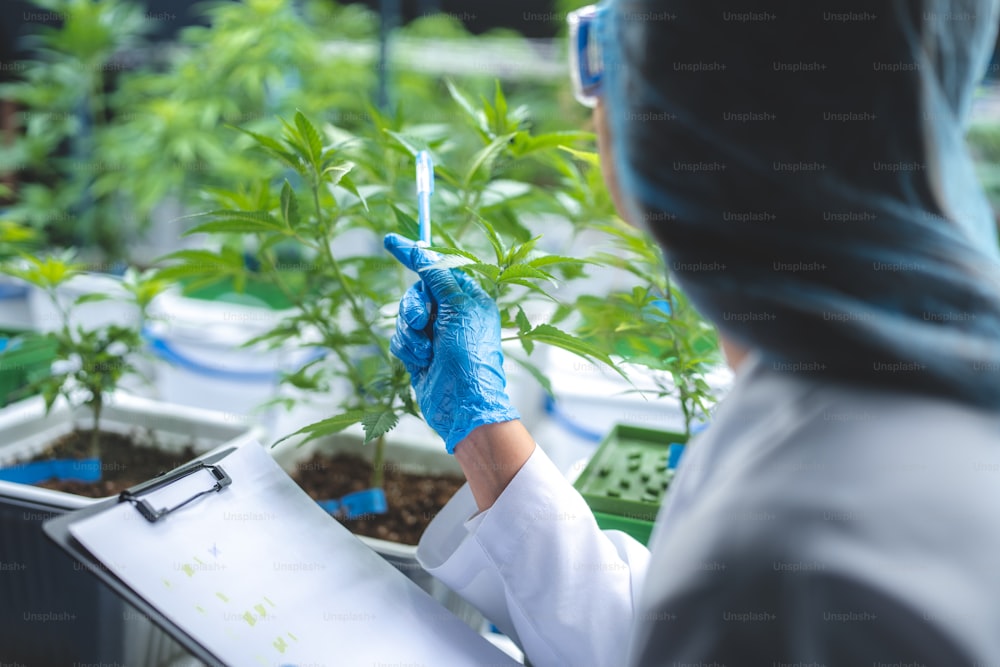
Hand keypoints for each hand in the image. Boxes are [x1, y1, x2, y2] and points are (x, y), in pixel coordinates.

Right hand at [384, 233, 519, 452]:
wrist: (463, 405)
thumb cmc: (470, 354)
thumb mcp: (458, 308)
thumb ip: (438, 276)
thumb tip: (424, 250)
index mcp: (468, 298)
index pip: (438, 268)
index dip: (416, 255)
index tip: (390, 240)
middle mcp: (452, 314)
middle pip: (416, 291)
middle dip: (415, 307)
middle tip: (424, 321)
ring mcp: (435, 334)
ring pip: (403, 316)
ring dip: (411, 333)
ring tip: (426, 350)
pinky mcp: (420, 354)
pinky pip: (399, 338)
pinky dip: (407, 349)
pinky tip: (421, 363)